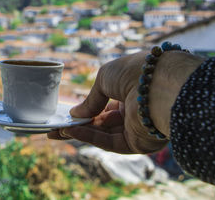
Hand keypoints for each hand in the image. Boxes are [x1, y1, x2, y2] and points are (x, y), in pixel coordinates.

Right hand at [48, 51, 203, 153]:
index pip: (104, 105)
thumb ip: (90, 100)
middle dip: (77, 126)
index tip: (67, 115)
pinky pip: (110, 142)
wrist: (159, 82)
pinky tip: (72, 132)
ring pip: (102, 134)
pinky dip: (90, 138)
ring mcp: (136, 128)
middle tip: (55, 129)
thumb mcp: (104, 78)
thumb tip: (75, 115)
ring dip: (79, 133)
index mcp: (130, 92)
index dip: (84, 110)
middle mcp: (133, 111)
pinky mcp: (138, 143)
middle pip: (100, 123)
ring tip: (57, 132)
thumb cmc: (134, 72)